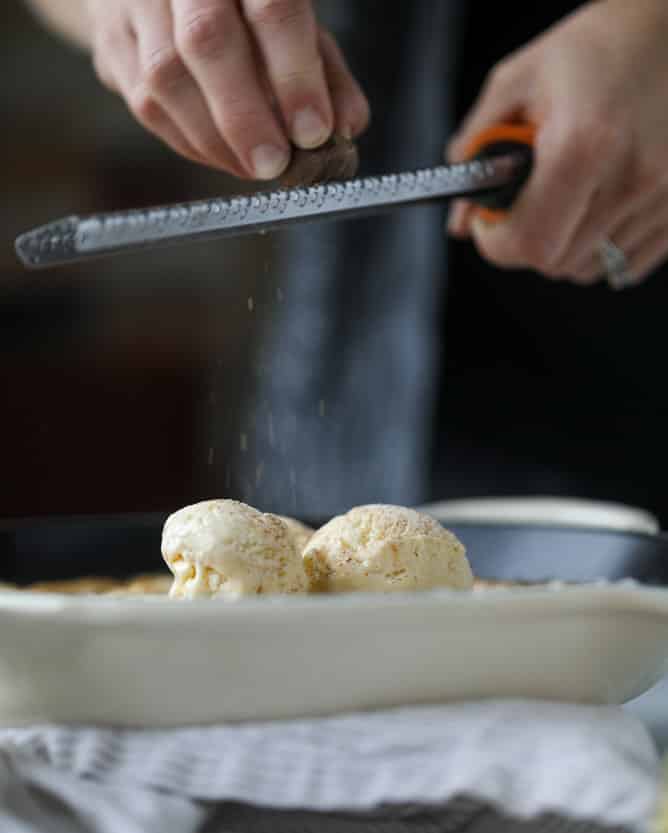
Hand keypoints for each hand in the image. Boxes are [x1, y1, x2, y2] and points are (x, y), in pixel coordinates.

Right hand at [87, 0, 368, 178]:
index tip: (314, 133)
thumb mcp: (293, 19)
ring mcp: (135, 3)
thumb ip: (325, 70)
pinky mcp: (111, 43)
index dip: (295, 77)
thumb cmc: (242, 5)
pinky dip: (191, 142)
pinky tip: (223, 157)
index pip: (272, 9)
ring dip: (215, 140)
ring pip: (165, 79)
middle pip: (206, 41)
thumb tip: (347, 126)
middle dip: (245, 117)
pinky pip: (146, 104)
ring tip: (253, 169)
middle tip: (274, 164)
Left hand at [447, 0, 667, 286]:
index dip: (496, 243)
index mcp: (584, 144)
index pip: (529, 244)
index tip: (491, 221)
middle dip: (527, 240)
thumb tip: (460, 219)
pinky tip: (598, 206)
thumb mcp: (517, 81)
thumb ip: (476, 150)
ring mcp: (664, 198)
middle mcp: (632, 177)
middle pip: (555, 263)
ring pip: (588, 269)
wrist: (667, 30)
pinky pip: (626, 264)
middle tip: (525, 203)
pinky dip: (602, 248)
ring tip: (566, 196)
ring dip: (565, 246)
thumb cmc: (592, 49)